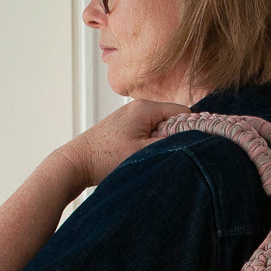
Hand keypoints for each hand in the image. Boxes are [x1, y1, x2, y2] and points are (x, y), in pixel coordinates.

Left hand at [57, 98, 190, 189]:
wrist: (76, 163)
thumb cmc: (105, 158)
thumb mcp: (143, 152)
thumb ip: (170, 143)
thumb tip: (193, 139)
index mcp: (145, 107)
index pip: (182, 112)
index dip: (192, 129)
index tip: (194, 147)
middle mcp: (138, 107)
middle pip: (171, 120)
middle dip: (175, 138)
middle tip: (170, 156)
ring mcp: (130, 117)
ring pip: (159, 129)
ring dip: (161, 144)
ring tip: (152, 159)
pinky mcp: (125, 129)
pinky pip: (147, 134)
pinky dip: (150, 146)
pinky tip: (143, 158)